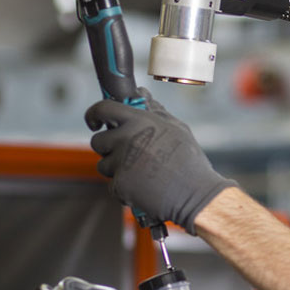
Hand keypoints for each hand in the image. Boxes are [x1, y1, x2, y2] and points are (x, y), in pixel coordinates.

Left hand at [84, 89, 233, 234]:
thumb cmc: (190, 162)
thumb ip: (155, 111)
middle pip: (98, 141)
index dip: (94, 114)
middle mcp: (127, 138)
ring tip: (142, 175)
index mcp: (140, 121)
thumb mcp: (178, 129)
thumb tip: (142, 94)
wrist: (196, 195)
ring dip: (116, 170)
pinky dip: (125, 190)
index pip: (103, 108)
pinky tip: (144, 189)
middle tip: (127, 156)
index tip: (94, 122)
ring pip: (104, 166)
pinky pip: (113, 186)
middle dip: (108, 149)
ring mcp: (122, 162)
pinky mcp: (121, 185)